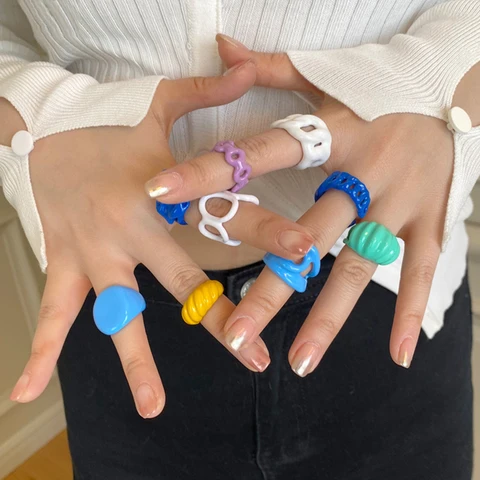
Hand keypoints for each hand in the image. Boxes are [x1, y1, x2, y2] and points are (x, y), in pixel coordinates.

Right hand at [4, 61, 314, 417]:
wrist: (44, 127)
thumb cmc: (109, 121)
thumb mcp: (158, 102)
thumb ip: (208, 90)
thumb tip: (250, 65)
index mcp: (161, 189)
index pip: (222, 211)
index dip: (265, 230)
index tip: (301, 255)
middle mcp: (130, 226)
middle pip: (182, 278)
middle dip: (219, 315)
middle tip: (251, 353)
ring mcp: (93, 251)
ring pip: (120, 311)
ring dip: (137, 359)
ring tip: (154, 407)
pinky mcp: (62, 261)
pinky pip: (54, 311)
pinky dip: (41, 351)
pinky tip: (27, 391)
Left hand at [145, 36, 453, 373]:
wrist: (451, 91)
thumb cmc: (378, 89)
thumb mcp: (326, 77)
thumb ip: (271, 68)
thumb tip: (221, 48)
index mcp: (331, 134)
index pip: (260, 153)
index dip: (211, 172)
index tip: (160, 193)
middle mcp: (363, 173)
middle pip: (309, 234)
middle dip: (272, 284)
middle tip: (235, 331)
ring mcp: (400, 202)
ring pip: (358, 266)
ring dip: (329, 317)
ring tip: (298, 362)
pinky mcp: (430, 221)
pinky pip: (421, 271)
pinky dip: (410, 312)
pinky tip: (399, 354)